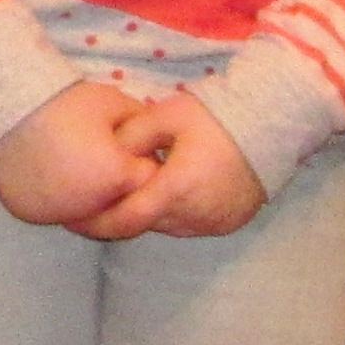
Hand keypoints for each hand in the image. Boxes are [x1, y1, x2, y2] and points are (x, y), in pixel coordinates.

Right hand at [0, 82, 149, 228]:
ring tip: (77, 165)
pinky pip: (55, 212)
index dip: (141, 163)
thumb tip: (157, 137)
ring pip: (87, 213)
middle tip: (100, 157)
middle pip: (119, 204)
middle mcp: (91, 205)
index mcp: (117, 178)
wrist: (5, 106)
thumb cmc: (64, 103)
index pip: (147, 180)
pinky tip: (52, 173)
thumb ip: (143, 123)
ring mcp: (58, 213)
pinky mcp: (31, 215)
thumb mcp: (114, 103)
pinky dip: (58, 200)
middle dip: (119, 186)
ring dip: (90, 198)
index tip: (128, 148)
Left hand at [72, 92, 267, 241]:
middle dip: (116, 217)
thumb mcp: (166, 116)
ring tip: (126, 196)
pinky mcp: (227, 224)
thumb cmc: (216, 117)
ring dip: (145, 215)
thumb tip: (101, 155)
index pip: (126, 218)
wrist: (271, 126)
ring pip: (165, 227)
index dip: (95, 220)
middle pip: (143, 225)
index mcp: (177, 188)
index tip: (72, 216)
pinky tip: (162, 194)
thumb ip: (130, 137)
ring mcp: (213, 223)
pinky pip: (188, 226)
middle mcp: (195, 214)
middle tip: (91, 204)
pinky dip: (171, 214)